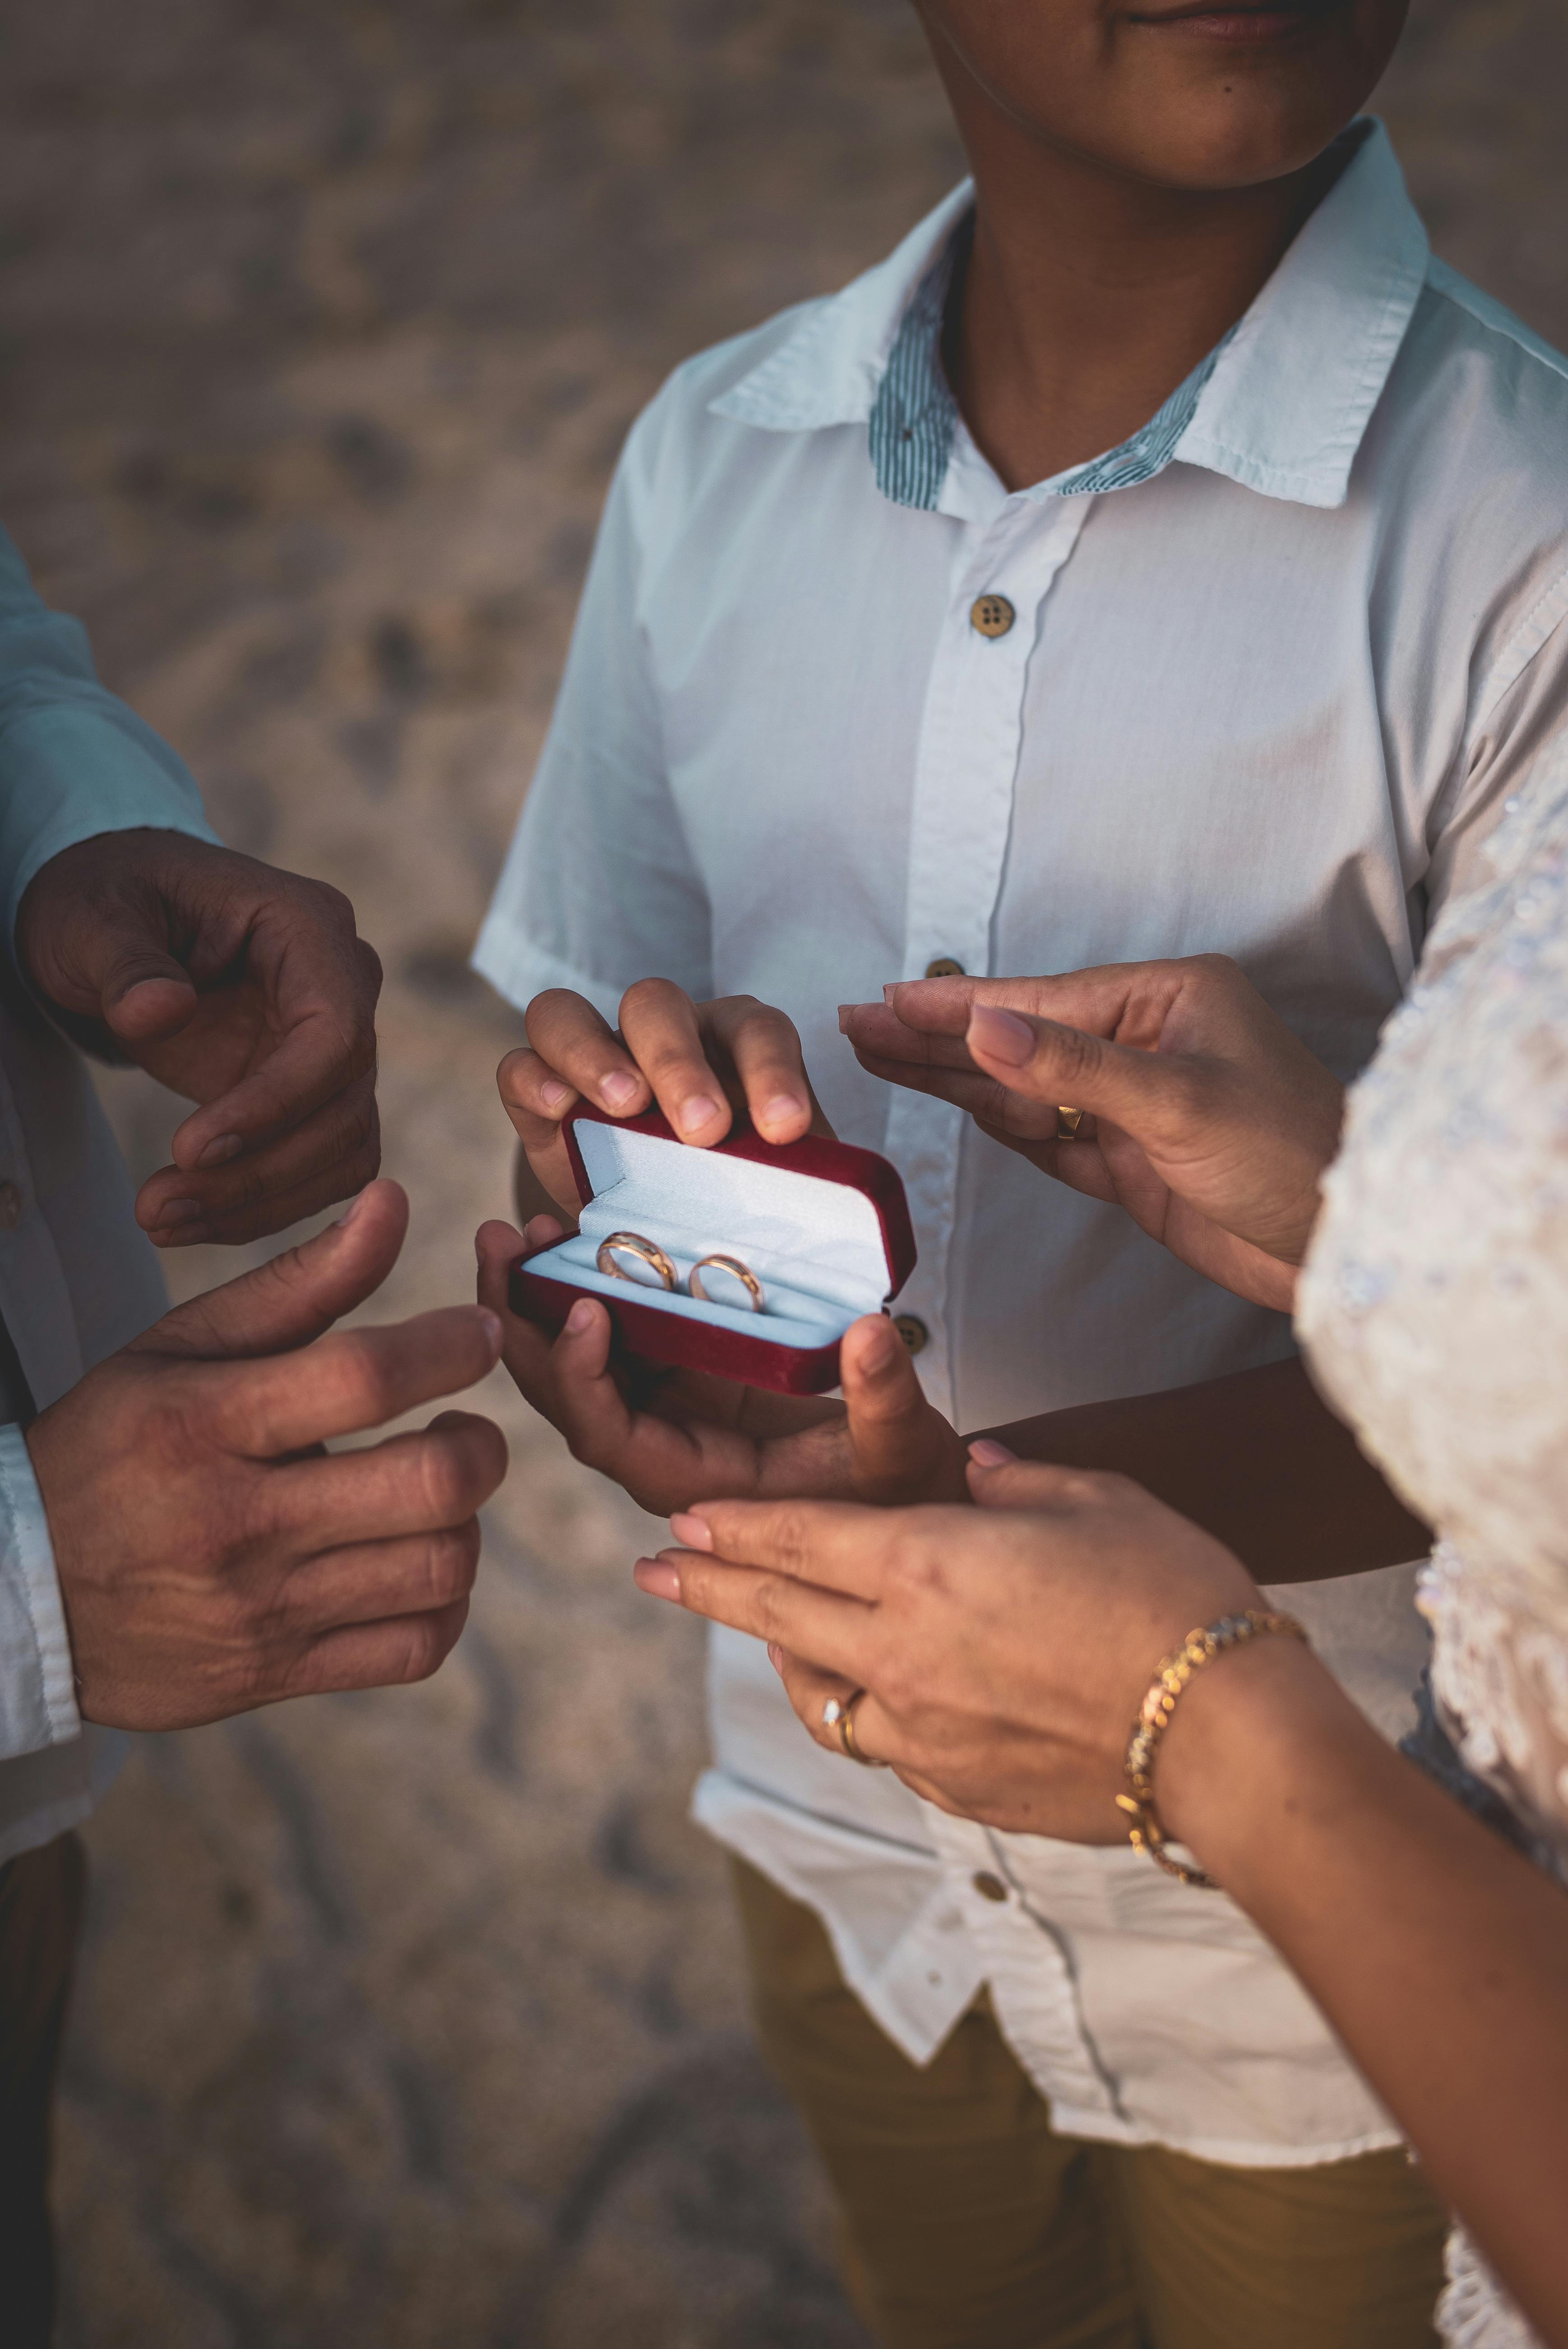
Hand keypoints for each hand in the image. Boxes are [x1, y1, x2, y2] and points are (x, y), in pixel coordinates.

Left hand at [16, 830, 381, 1246]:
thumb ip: (125, 962)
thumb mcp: (92, 917)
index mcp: (309, 926)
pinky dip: (261, 1206)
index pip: (334, 1032)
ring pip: (342, 1151)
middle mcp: (344, 987)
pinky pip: (317, 1168)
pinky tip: (192, 1219)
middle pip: (345, 1106)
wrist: (118, 925)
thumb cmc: (109, 901)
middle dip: (258, 1172)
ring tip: (163, 1222)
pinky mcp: (314, 1096)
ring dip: (261, 1203)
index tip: (190, 1150)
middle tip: (158, 1209)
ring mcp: (336, 1046)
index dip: (277, 1101)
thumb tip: (161, 1010)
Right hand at [26, 1179, 507, 1730]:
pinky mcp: (276, 1675)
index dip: (451, 1346)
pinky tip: (417, 1562)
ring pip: (438, 1568)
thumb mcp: (180, 1347)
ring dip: (465, 1521)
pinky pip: (415, 1648)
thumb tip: (394, 1202)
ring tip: (434, 1492)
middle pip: (430, 1484)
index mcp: (206, 1423)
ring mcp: (261, 1609)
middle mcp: (238, 1521)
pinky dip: (444, 1602)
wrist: (18, 1593)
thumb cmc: (114, 1448)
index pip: (365, 1377)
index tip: (477, 1334)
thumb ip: (299, 1280)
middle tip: (462, 1426)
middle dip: (480, 1444)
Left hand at [476, 1214, 967, 1514]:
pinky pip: (617, 1339)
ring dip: (540, 1299)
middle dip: (523, 1324)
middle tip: (500, 1243)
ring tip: (518, 1230)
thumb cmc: (902, 1485)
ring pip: (579, 1363)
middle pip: (566, 1396)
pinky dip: (589, 1291)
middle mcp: (662, 1452)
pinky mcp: (683, 1380)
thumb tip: (868, 1332)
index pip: (609, 1437)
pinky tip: (571, 1237)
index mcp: (695, 1483)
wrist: (910, 1496)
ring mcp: (666, 1414)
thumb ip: (882, 1395)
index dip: (582, 1378)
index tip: (583, 1307)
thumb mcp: (902, 1445)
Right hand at [498, 980, 831, 1218]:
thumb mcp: (773, 1196)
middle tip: (703, 1131)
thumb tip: (855, 1271)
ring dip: (598, 1054)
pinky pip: (521, 1062)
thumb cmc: (731, 1203)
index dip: (772, 1071)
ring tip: (627, 1106)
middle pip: (659, 1005)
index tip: (785, 1130)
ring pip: (573, 1012)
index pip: (756, 1031)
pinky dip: (537, 1077)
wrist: (657, 1228)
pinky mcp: (538, 1091)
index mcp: (734, 1046)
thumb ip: (801, 1198)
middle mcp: (662, 1034)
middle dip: (681, 1062)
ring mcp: (592, 1055)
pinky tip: (560, 1109)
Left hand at [636, 1450, 1260, 1838]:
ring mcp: (924, 1731)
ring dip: (783, 1658)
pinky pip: (884, 1745)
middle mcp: (902, 1650)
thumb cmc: (1174, 1597)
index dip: (731, 1527)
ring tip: (768, 1637)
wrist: (1228, 1737)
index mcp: (926, 1564)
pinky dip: (866, 1714)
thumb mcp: (1097, 1501)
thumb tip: (976, 1474)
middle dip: (706, 1585)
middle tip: (651, 1572)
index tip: (680, 1520)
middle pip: (775, 1613)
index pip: (795, 1538)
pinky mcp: (958, 1789)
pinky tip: (879, 1700)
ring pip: (821, 1693)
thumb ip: (1020, 1481)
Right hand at [841, 957, 1343, 1309]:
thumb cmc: (1295, 1156)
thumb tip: (985, 1027)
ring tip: (880, 1056)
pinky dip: (1001, 1123)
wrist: (1349, 1247)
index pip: (1039, 1003)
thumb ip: (1073, 1068)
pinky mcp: (1134, 1163)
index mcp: (1168, 1001)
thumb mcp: (1179, 1103)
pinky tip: (953, 1099)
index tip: (888, 999)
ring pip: (1026, 1089)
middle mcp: (1147, 1044)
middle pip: (1021, 1038)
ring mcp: (1137, 1105)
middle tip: (858, 1023)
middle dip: (939, 1034)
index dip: (957, 1006)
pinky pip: (1050, 1137)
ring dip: (957, 1077)